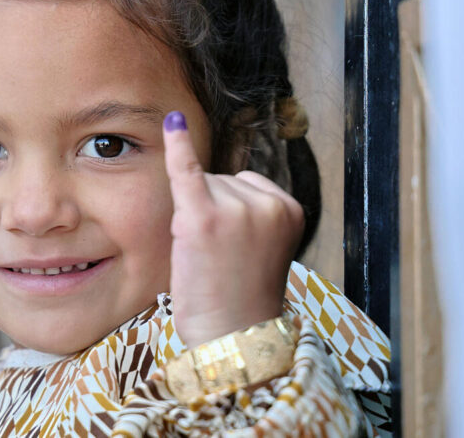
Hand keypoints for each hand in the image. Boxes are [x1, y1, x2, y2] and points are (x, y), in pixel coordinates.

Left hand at [163, 111, 304, 347]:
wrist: (234, 340)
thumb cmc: (240, 300)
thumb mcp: (261, 247)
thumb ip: (248, 210)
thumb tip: (204, 168)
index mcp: (291, 209)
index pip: (245, 185)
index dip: (229, 216)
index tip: (238, 255)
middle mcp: (268, 204)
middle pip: (223, 182)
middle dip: (212, 214)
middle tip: (220, 262)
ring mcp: (237, 209)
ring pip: (202, 187)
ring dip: (195, 217)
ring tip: (209, 260)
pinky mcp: (204, 218)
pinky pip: (186, 171)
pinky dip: (178, 147)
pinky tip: (172, 123)